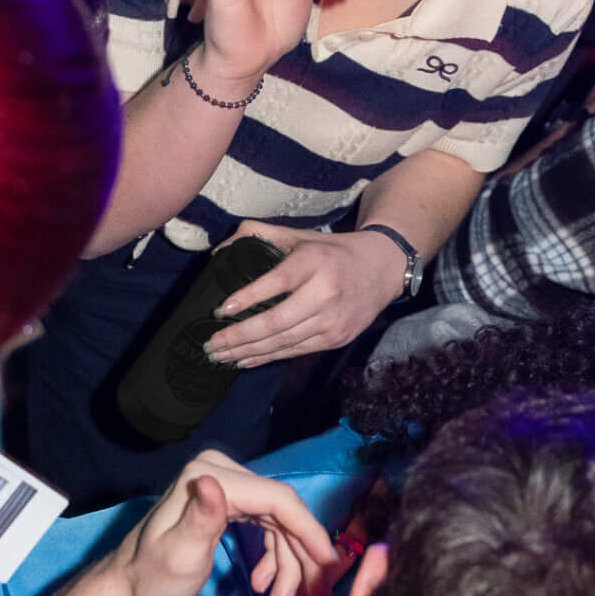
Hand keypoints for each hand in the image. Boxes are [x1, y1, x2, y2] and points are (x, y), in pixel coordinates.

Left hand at [101, 450, 344, 595]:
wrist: (129, 590)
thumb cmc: (152, 578)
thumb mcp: (178, 554)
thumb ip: (200, 519)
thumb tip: (214, 483)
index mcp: (211, 476)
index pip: (276, 499)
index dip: (309, 532)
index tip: (330, 565)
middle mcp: (223, 473)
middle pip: (284, 512)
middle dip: (303, 557)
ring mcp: (228, 487)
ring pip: (281, 523)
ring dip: (290, 565)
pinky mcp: (231, 504)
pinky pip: (269, 527)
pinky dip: (276, 559)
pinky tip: (267, 585)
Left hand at [204, 219, 408, 364]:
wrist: (383, 269)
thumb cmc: (332, 252)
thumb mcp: (300, 236)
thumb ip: (259, 235)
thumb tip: (219, 251)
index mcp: (315, 261)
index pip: (278, 282)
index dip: (249, 298)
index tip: (221, 310)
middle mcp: (326, 292)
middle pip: (277, 321)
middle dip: (240, 336)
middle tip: (210, 345)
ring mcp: (334, 320)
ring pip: (285, 341)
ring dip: (248, 352)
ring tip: (220, 357)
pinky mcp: (337, 338)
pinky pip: (297, 351)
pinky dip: (269, 357)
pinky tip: (246, 360)